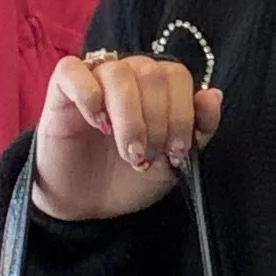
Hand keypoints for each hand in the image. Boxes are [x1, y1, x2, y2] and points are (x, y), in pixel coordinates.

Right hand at [31, 54, 222, 222]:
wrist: (87, 205)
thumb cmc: (129, 179)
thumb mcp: (174, 162)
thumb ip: (198, 130)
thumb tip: (213, 94)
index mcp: (157, 88)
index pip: (177, 76)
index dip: (182, 112)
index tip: (176, 151)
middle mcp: (128, 76)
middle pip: (151, 73)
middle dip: (157, 121)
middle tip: (148, 156)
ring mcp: (94, 78)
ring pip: (118, 74)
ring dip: (129, 117)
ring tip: (128, 151)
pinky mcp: (61, 88)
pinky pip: (73, 71)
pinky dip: (89, 96)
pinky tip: (97, 124)